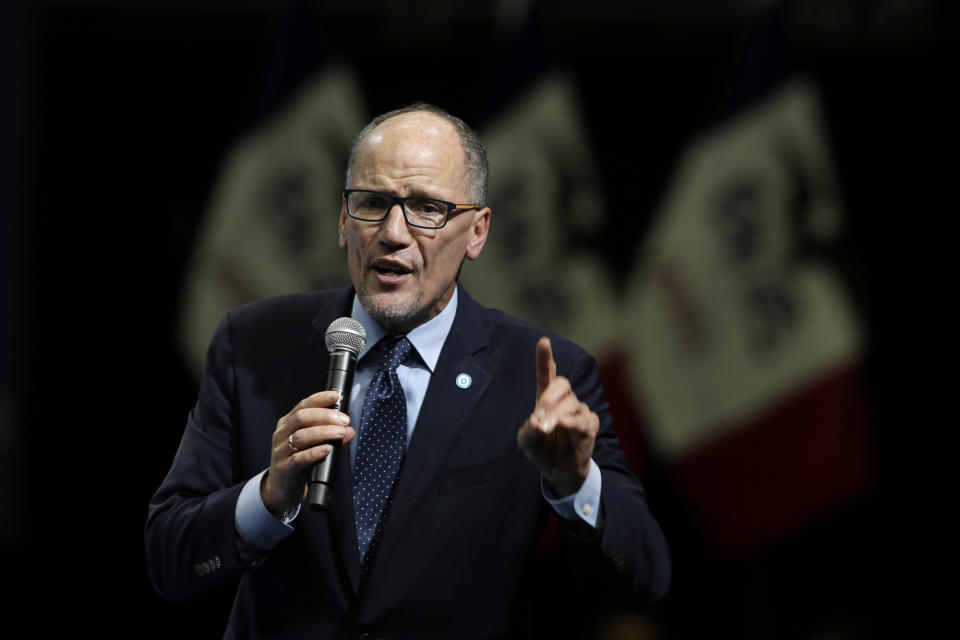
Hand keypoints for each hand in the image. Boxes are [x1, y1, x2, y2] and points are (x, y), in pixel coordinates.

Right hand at [261, 390, 355, 518]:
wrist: (281, 489)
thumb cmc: (299, 463)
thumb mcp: (313, 446)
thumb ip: (330, 436)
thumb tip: (349, 430)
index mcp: (287, 424)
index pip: (303, 405)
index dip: (320, 399)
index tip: (337, 396)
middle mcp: (282, 434)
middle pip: (302, 418)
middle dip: (325, 416)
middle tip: (344, 420)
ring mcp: (280, 451)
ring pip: (301, 436)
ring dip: (324, 432)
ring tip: (341, 433)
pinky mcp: (284, 469)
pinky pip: (298, 458)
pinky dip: (315, 453)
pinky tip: (327, 450)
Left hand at [517, 337, 598, 497]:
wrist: (559, 471)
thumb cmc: (543, 449)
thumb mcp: (527, 441)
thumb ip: (528, 431)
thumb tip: (536, 420)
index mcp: (546, 398)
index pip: (547, 374)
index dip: (545, 358)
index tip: (544, 341)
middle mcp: (565, 400)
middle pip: (562, 384)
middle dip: (550, 397)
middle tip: (539, 413)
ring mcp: (579, 412)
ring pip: (572, 404)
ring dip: (557, 415)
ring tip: (547, 428)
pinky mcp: (590, 426)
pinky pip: (584, 420)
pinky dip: (573, 422)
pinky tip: (565, 425)